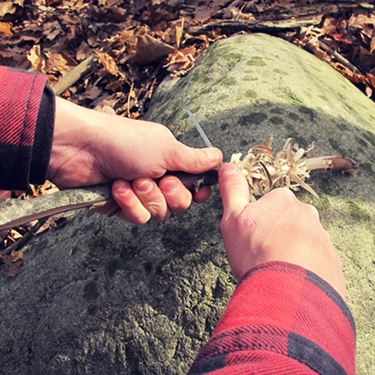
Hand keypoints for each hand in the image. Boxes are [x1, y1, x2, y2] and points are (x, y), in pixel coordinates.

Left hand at [49, 98, 221, 223]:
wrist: (80, 149)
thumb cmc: (125, 142)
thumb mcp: (166, 149)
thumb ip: (194, 160)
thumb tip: (219, 156)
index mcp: (171, 161)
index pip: (195, 185)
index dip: (199, 191)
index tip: (200, 190)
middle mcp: (157, 177)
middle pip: (181, 204)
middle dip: (172, 194)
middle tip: (161, 180)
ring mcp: (139, 193)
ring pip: (160, 213)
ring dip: (147, 197)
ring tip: (131, 179)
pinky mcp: (120, 206)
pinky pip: (138, 218)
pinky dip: (129, 204)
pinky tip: (117, 189)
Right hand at [218, 163, 346, 297]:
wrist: (289, 292)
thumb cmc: (257, 253)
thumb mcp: (234, 219)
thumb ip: (233, 190)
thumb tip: (229, 167)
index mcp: (284, 200)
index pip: (270, 204)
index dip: (258, 223)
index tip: (253, 238)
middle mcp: (308, 215)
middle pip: (289, 223)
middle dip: (278, 236)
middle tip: (264, 257)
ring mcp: (323, 238)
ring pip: (304, 243)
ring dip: (293, 254)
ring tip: (278, 273)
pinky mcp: (332, 262)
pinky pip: (317, 264)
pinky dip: (306, 272)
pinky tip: (293, 283)